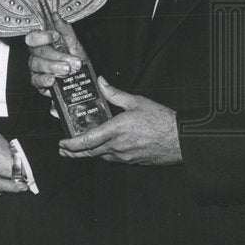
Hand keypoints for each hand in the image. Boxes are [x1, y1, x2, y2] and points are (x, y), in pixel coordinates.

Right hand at [25, 13, 86, 96]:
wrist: (81, 77)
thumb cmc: (75, 58)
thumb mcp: (74, 43)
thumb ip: (65, 30)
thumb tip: (56, 16)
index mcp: (42, 43)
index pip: (33, 37)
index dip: (42, 36)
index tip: (56, 36)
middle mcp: (36, 55)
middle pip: (38, 53)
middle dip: (56, 56)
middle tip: (72, 61)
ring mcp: (36, 69)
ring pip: (37, 66)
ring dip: (53, 67)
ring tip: (66, 70)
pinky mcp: (38, 83)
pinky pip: (37, 81)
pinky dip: (44, 81)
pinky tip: (53, 80)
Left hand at [58, 77, 181, 164]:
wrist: (181, 139)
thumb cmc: (161, 120)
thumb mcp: (136, 102)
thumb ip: (115, 94)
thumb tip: (101, 82)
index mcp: (116, 131)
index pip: (87, 141)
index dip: (72, 145)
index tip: (62, 144)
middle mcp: (118, 146)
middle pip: (90, 153)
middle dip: (74, 153)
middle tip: (64, 151)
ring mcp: (126, 156)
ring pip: (101, 157)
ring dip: (88, 154)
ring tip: (79, 151)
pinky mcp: (134, 161)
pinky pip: (114, 159)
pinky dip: (104, 155)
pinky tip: (102, 150)